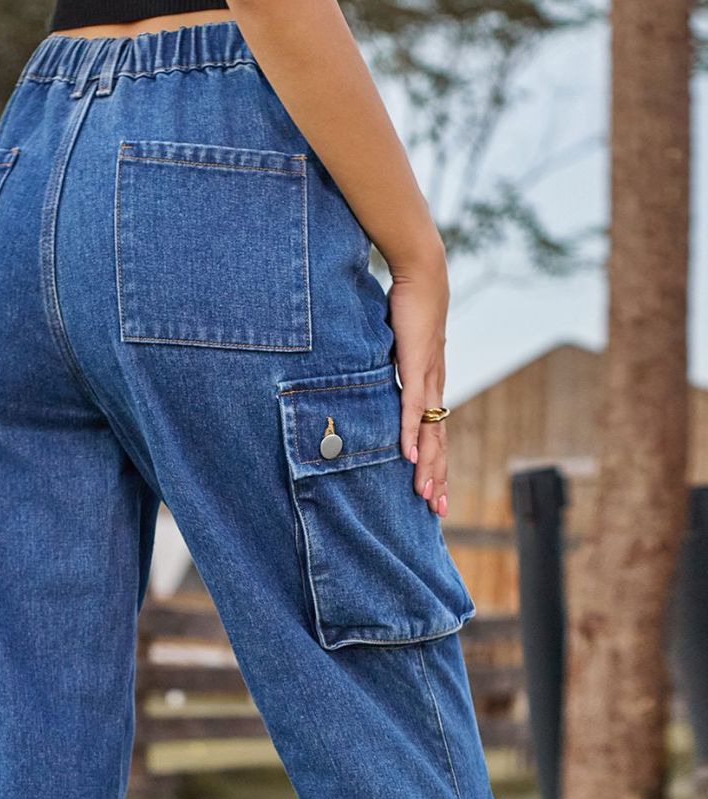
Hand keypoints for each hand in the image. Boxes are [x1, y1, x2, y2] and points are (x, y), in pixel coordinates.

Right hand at [388, 261, 449, 516]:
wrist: (424, 272)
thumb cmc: (409, 305)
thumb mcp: (398, 346)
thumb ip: (392, 368)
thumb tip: (378, 378)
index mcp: (431, 385)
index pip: (435, 432)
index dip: (436, 463)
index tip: (434, 492)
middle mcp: (434, 386)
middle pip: (437, 441)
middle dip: (437, 476)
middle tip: (436, 510)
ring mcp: (428, 377)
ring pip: (429, 431)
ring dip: (427, 465)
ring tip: (425, 494)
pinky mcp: (417, 364)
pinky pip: (412, 406)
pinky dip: (410, 433)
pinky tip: (409, 456)